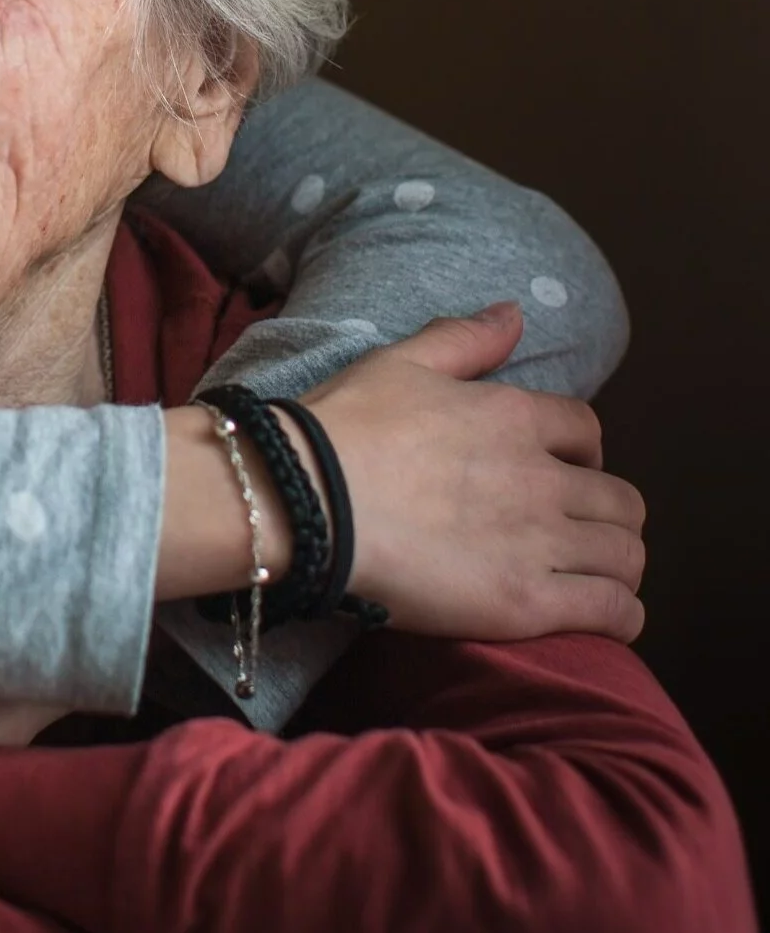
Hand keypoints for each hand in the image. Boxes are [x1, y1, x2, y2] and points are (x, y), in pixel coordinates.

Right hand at [306, 301, 647, 640]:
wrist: (306, 500)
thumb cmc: (343, 429)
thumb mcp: (398, 363)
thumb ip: (463, 339)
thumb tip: (514, 313)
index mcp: (513, 417)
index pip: (587, 431)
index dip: (584, 451)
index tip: (563, 469)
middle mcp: (541, 478)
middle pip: (621, 500)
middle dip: (608, 514)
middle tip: (577, 529)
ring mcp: (538, 542)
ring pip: (626, 555)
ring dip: (619, 563)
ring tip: (594, 575)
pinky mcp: (526, 602)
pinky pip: (612, 611)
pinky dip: (621, 615)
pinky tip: (606, 619)